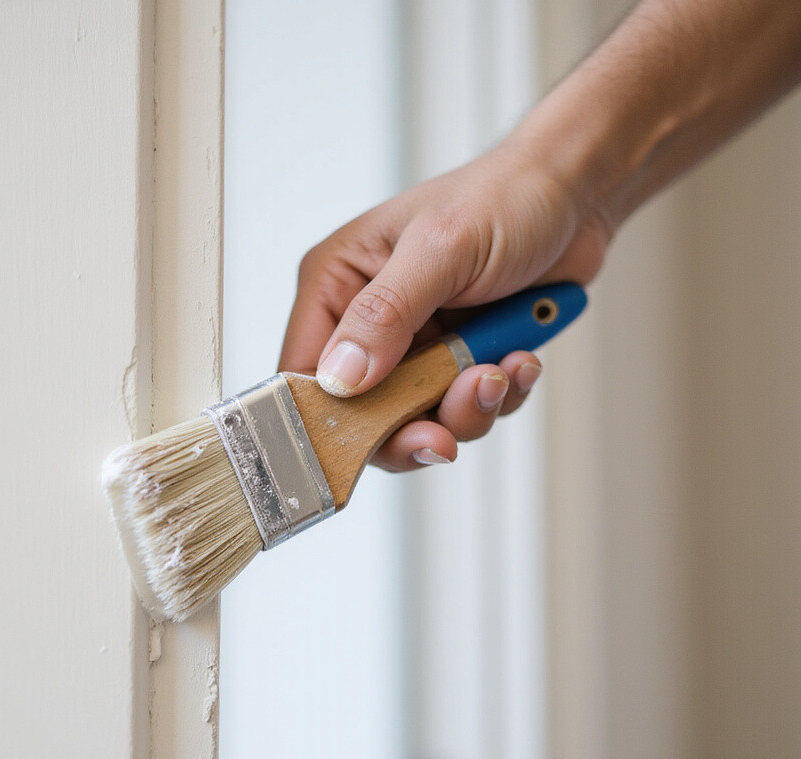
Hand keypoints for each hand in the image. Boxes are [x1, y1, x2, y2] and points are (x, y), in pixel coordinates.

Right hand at [278, 140, 608, 470]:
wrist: (575, 196)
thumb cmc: (505, 197)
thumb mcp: (440, 248)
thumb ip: (386, 314)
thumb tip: (339, 378)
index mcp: (337, 283)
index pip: (303, 372)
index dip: (328, 419)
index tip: (371, 442)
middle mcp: (365, 322)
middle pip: (360, 414)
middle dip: (410, 427)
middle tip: (445, 436)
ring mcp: (411, 347)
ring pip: (417, 421)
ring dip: (464, 411)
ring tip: (500, 371)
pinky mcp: (454, 362)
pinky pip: (463, 410)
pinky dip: (496, 398)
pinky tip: (520, 358)